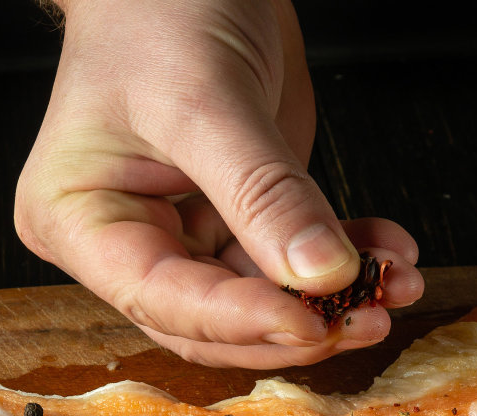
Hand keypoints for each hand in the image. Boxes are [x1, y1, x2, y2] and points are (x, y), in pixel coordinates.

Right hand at [15, 0, 422, 368]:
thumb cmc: (158, 8)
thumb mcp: (207, 100)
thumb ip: (265, 194)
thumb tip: (323, 275)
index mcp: (80, 220)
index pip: (163, 297)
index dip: (242, 320)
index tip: (313, 323)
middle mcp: (126, 240)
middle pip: (212, 321)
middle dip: (296, 324)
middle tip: (369, 318)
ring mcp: (184, 233)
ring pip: (261, 302)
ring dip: (335, 300)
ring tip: (396, 282)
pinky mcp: (237, 218)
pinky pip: (290, 264)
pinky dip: (345, 262)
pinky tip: (388, 252)